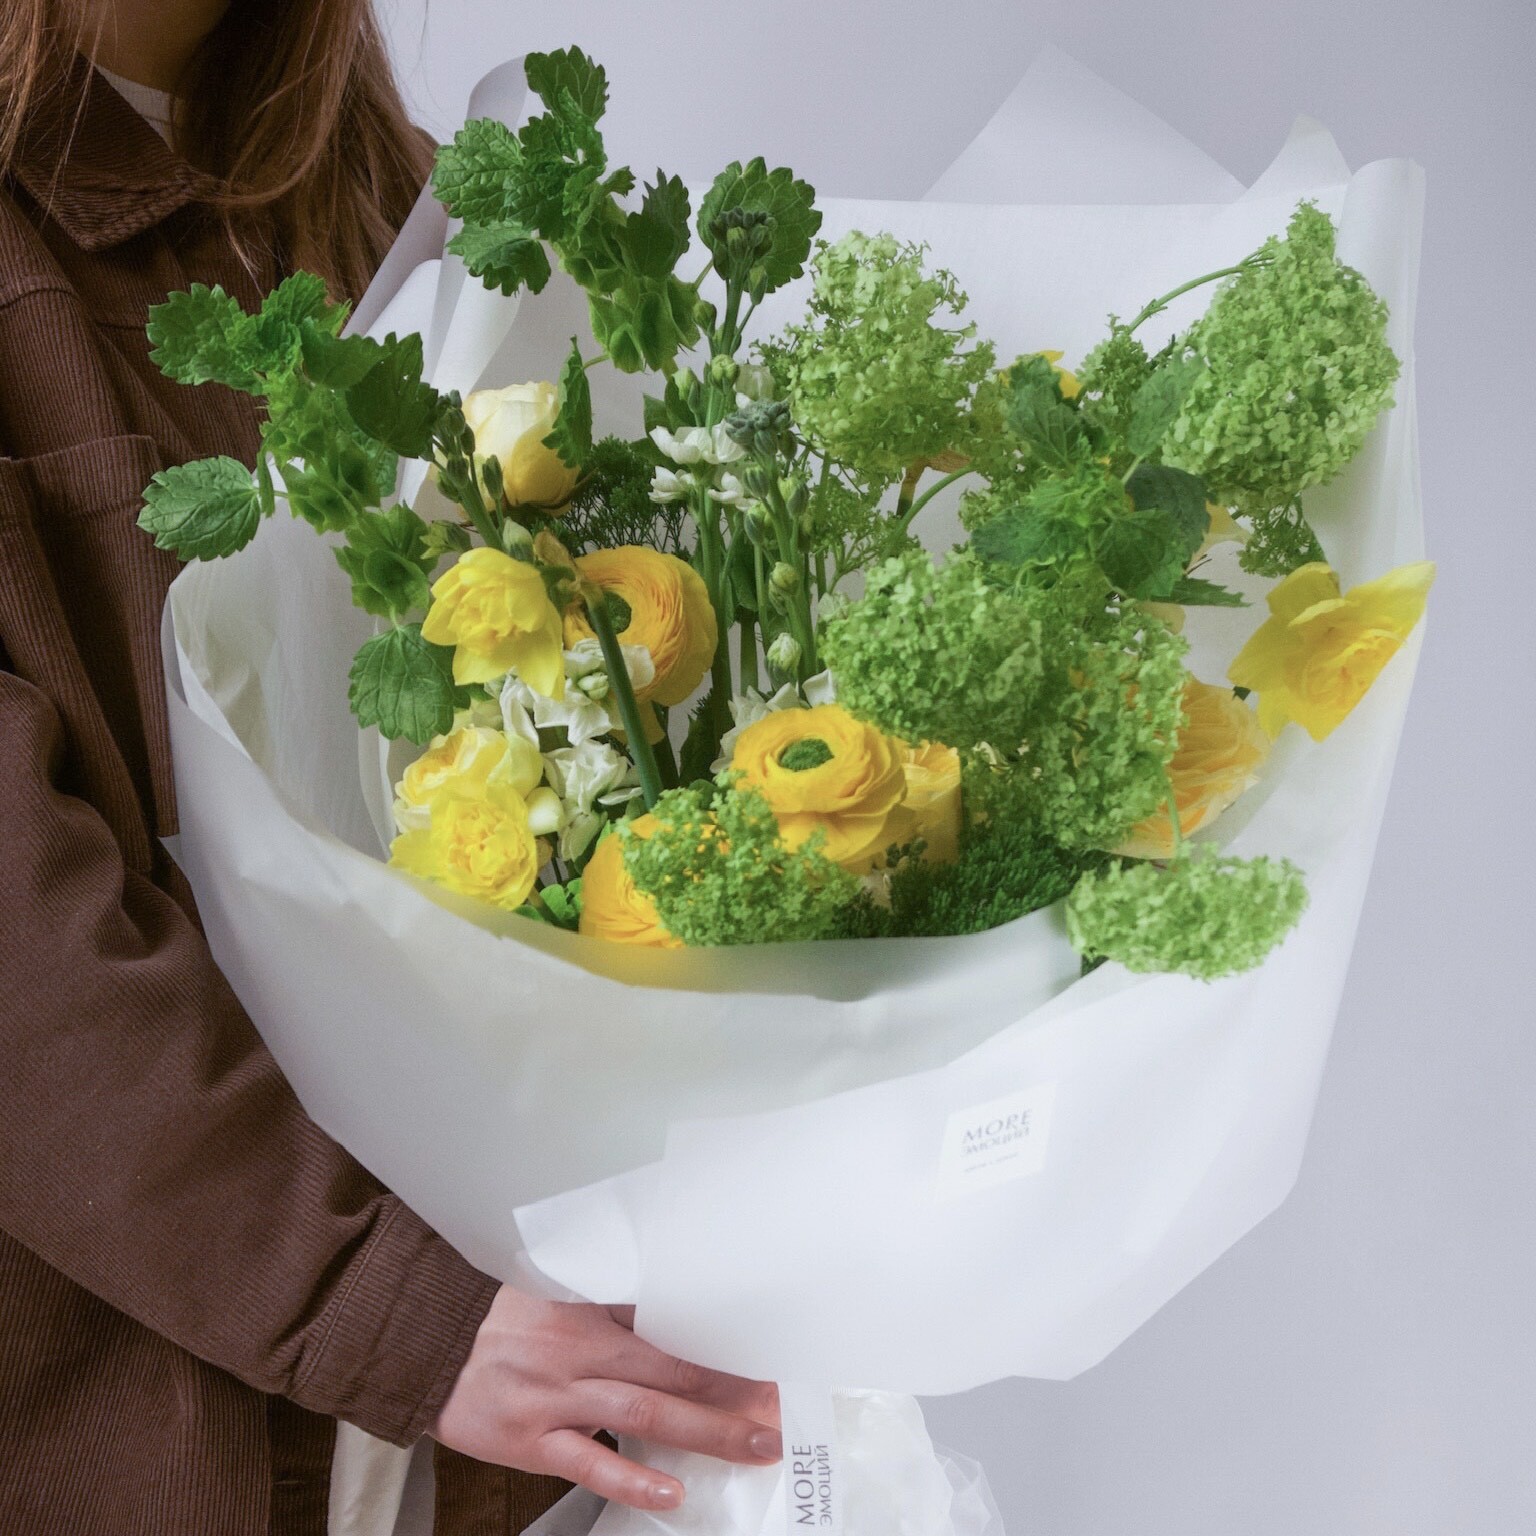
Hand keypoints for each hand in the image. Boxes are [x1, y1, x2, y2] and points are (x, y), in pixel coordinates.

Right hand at [431, 1286, 781, 1510]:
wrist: (429, 1344)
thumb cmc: (501, 1321)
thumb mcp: (562, 1300)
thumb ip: (616, 1312)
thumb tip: (677, 1320)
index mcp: (593, 1314)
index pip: (674, 1328)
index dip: (723, 1348)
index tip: (766, 1359)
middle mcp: (582, 1353)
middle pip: (672, 1370)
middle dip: (731, 1391)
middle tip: (780, 1406)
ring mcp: (558, 1398)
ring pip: (645, 1413)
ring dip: (705, 1430)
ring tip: (753, 1445)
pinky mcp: (532, 1442)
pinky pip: (589, 1463)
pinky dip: (631, 1479)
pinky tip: (671, 1492)